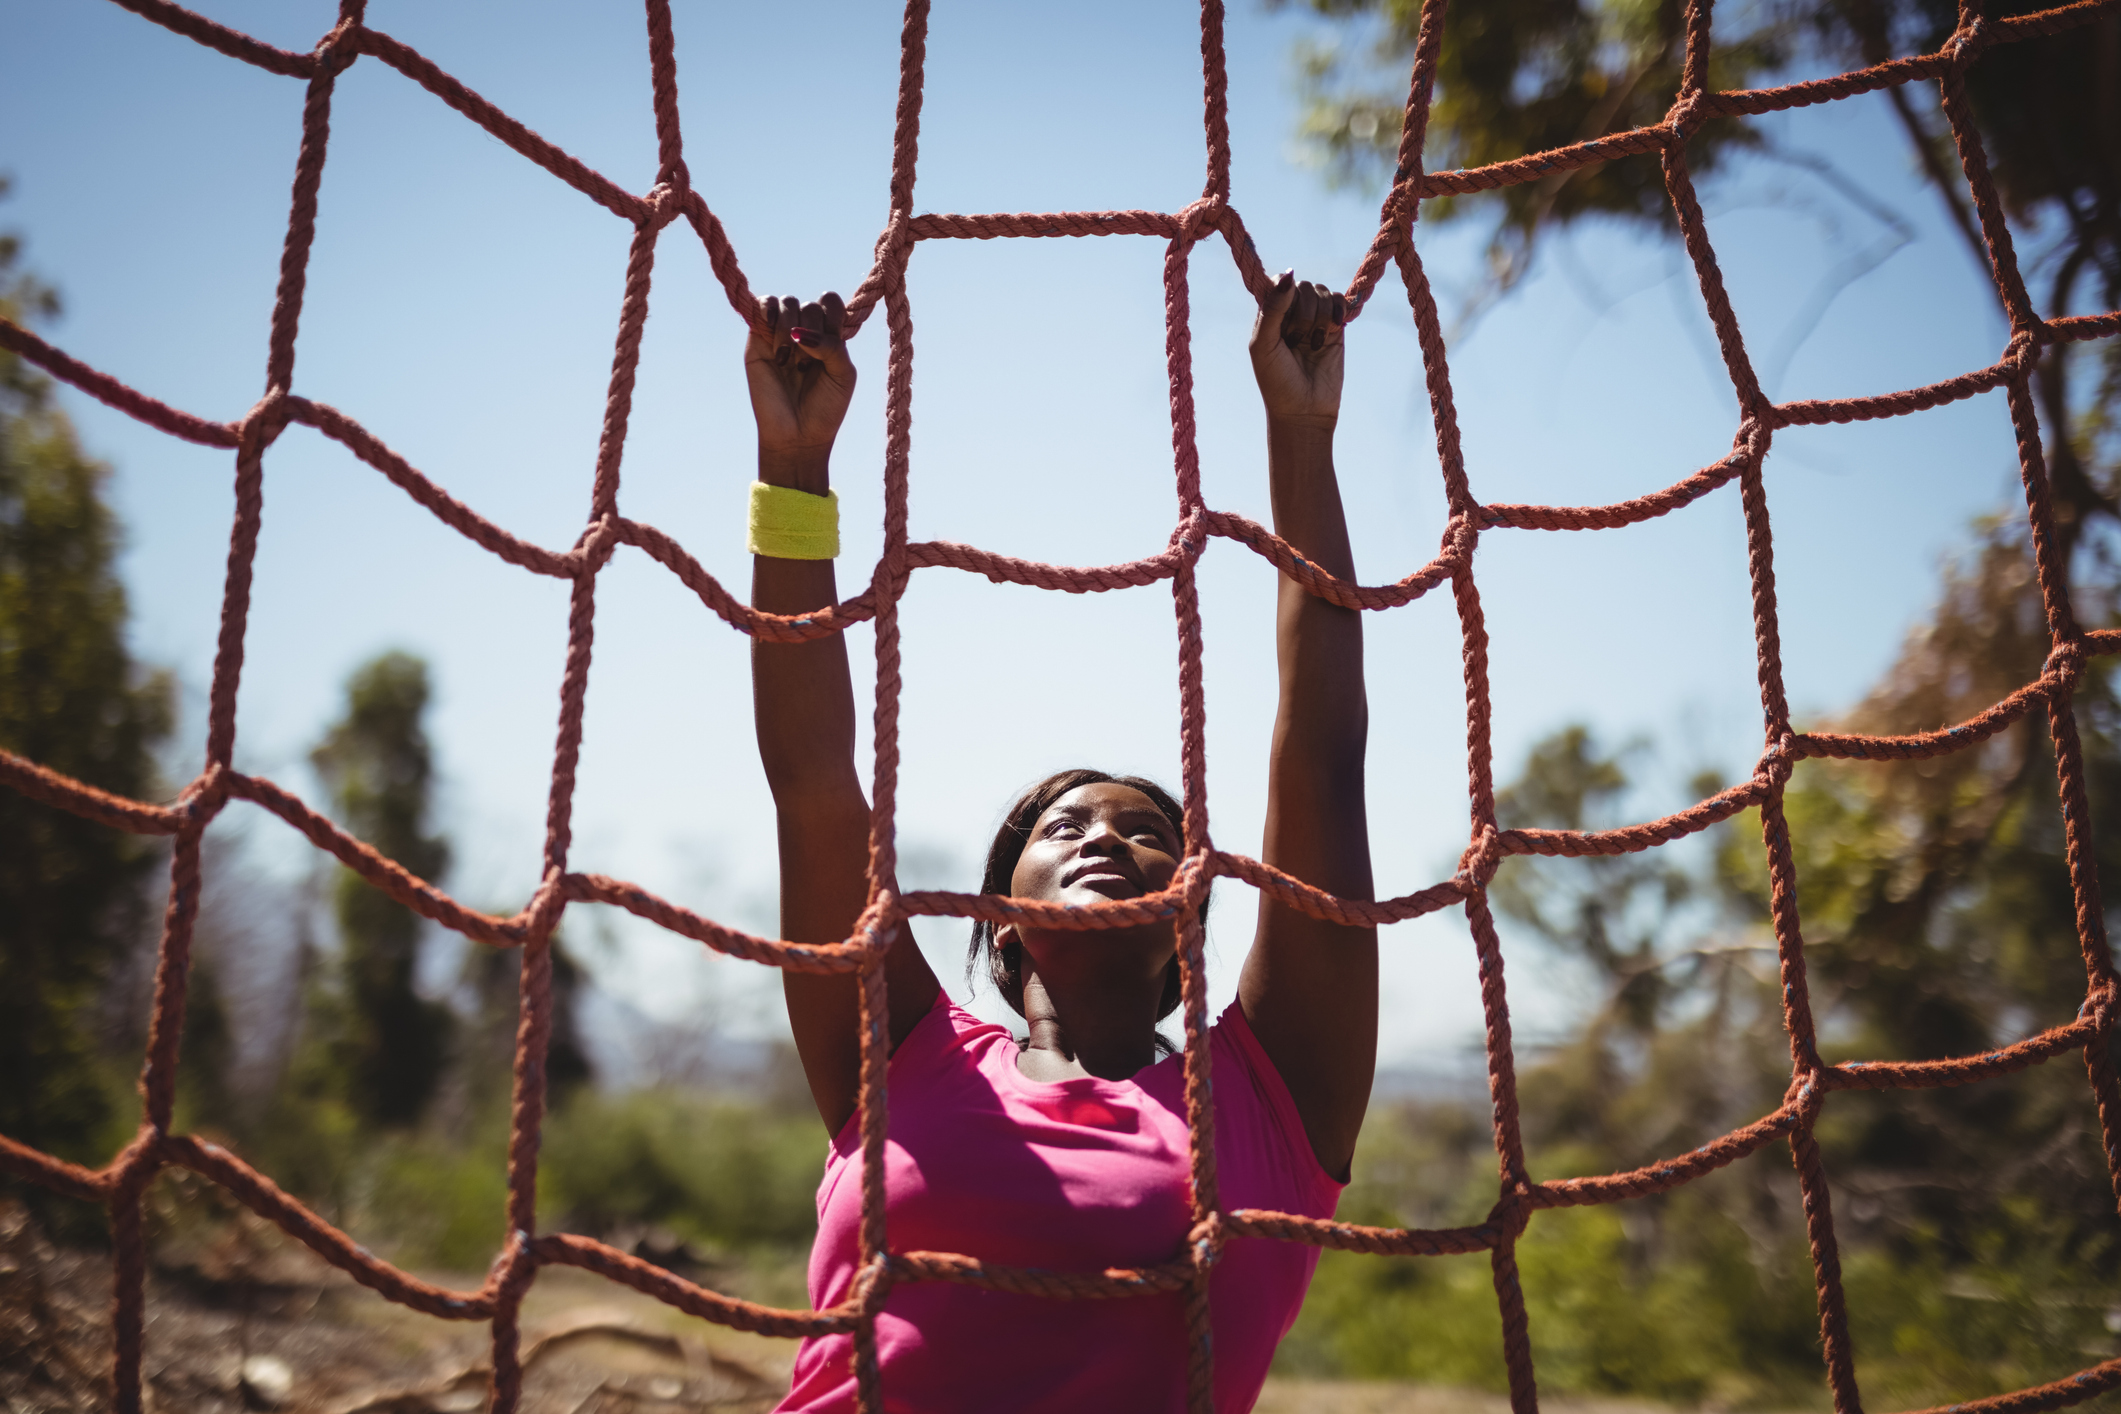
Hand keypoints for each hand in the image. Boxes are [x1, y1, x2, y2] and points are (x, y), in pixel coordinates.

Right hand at [746, 292, 854, 472]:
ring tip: (788, 361)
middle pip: (811, 304)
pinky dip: (770, 312)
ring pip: (788, 302)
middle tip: (807, 365)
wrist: (797, 435)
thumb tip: (799, 330)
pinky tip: (775, 338)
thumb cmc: (825, 408)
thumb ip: (832, 345)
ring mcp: (780, 333)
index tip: (831, 345)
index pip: (830, 302)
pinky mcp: (757, 338)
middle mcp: (805, 330)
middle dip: (813, 331)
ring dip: (791, 328)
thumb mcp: (843, 375)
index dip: (832, 315)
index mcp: (829, 336)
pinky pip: (763, 305)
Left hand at [1248, 270, 1344, 427]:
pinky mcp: (1336, 327)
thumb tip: (1290, 273)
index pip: (1277, 282)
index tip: (1285, 313)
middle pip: (1302, 287)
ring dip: (1318, 318)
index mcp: (1269, 316)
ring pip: (1321, 293)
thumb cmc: (1277, 382)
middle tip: (1295, 341)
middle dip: (1301, 313)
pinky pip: (1339, 301)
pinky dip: (1336, 312)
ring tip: (1312, 345)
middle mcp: (1292, 314)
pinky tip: (1330, 332)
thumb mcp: (1264, 344)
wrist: (1304, 411)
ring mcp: (1315, 319)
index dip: (1284, 291)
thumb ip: (1273, 309)